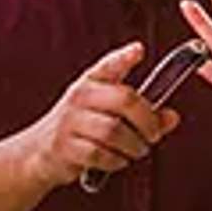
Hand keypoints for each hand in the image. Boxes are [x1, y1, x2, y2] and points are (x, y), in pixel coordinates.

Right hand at [16, 39, 180, 189]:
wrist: (39, 151)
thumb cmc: (82, 128)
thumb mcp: (108, 113)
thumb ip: (143, 113)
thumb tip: (173, 117)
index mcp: (91, 82)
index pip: (108, 65)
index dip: (124, 57)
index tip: (139, 50)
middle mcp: (79, 97)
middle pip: (124, 100)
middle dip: (148, 120)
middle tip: (154, 134)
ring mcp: (70, 121)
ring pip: (114, 131)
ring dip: (134, 145)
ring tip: (138, 150)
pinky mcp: (65, 147)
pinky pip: (100, 154)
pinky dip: (117, 160)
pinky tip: (119, 159)